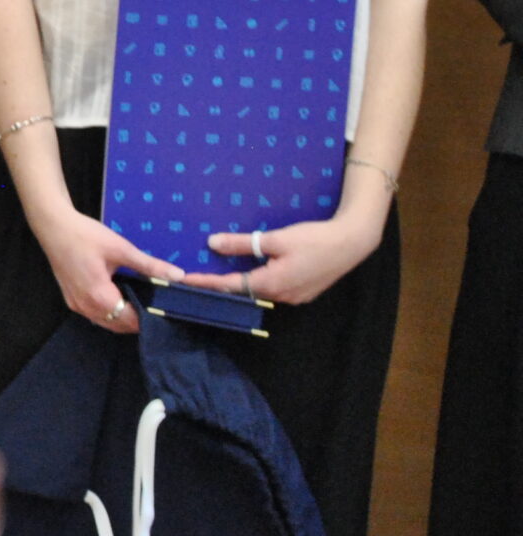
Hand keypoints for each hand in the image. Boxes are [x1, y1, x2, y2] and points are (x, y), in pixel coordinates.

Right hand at [26, 206, 182, 333]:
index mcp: (99, 297)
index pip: (130, 321)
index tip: (164, 310)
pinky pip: (94, 314)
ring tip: (140, 301)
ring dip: (122, 317)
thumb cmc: (86, 235)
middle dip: (137, 320)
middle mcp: (86, 307)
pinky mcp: (70, 299)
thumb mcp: (120, 248)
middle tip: (155, 305)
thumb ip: (149, 265)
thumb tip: (179, 276)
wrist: (52, 225)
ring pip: (105, 322)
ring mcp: (76, 305)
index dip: (148, 319)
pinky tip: (118, 297)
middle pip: (118, 325)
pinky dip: (109, 312)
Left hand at [186, 211, 384, 305]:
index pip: (230, 286)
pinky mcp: (302, 292)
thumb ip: (243, 243)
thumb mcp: (275, 239)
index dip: (206, 283)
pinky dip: (256, 281)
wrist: (351, 243)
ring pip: (258, 291)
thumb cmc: (314, 239)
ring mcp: (293, 297)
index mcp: (271, 284)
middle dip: (220, 284)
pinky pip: (272, 289)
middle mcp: (281, 296)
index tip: (184, 281)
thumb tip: (211, 244)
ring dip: (238, 283)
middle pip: (243, 292)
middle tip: (197, 275)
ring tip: (216, 272)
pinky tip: (249, 270)